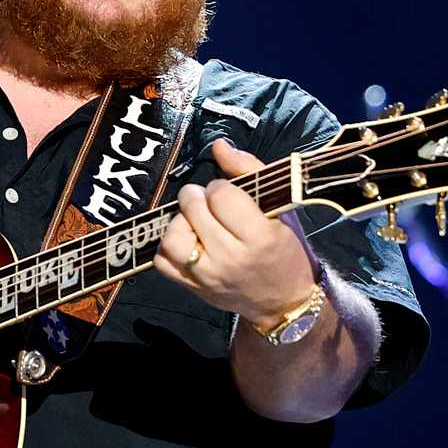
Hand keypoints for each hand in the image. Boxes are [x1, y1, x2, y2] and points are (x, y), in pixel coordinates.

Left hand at [154, 140, 317, 326]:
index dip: (220, 187)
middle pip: (193, 210)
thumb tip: (218, 145)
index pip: (221, 195)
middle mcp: (230, 259)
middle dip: (197, 197)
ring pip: (172, 237)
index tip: (227, 193)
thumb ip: (248, 172)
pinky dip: (168, 246)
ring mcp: (208, 277)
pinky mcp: (193, 289)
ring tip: (195, 222)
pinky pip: (162, 261)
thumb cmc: (285, 250)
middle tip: (207, 201)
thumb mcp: (280, 208)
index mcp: (259, 237)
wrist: (284, 301)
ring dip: (179, 221)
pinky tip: (188, 241)